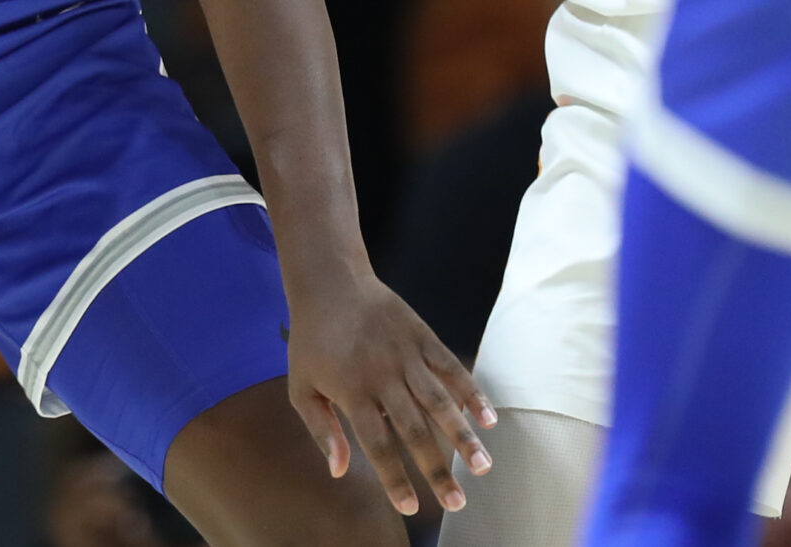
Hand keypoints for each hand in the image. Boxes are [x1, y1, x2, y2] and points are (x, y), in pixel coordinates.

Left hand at [285, 268, 494, 515]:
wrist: (330, 282)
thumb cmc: (312, 339)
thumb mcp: (301, 385)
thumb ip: (320, 430)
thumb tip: (339, 471)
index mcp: (352, 392)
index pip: (377, 444)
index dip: (394, 477)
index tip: (410, 508)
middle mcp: (383, 377)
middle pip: (415, 431)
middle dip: (437, 470)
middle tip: (456, 503)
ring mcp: (407, 356)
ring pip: (440, 403)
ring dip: (463, 437)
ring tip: (483, 468)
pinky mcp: (423, 337)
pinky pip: (451, 368)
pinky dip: (471, 393)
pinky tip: (489, 419)